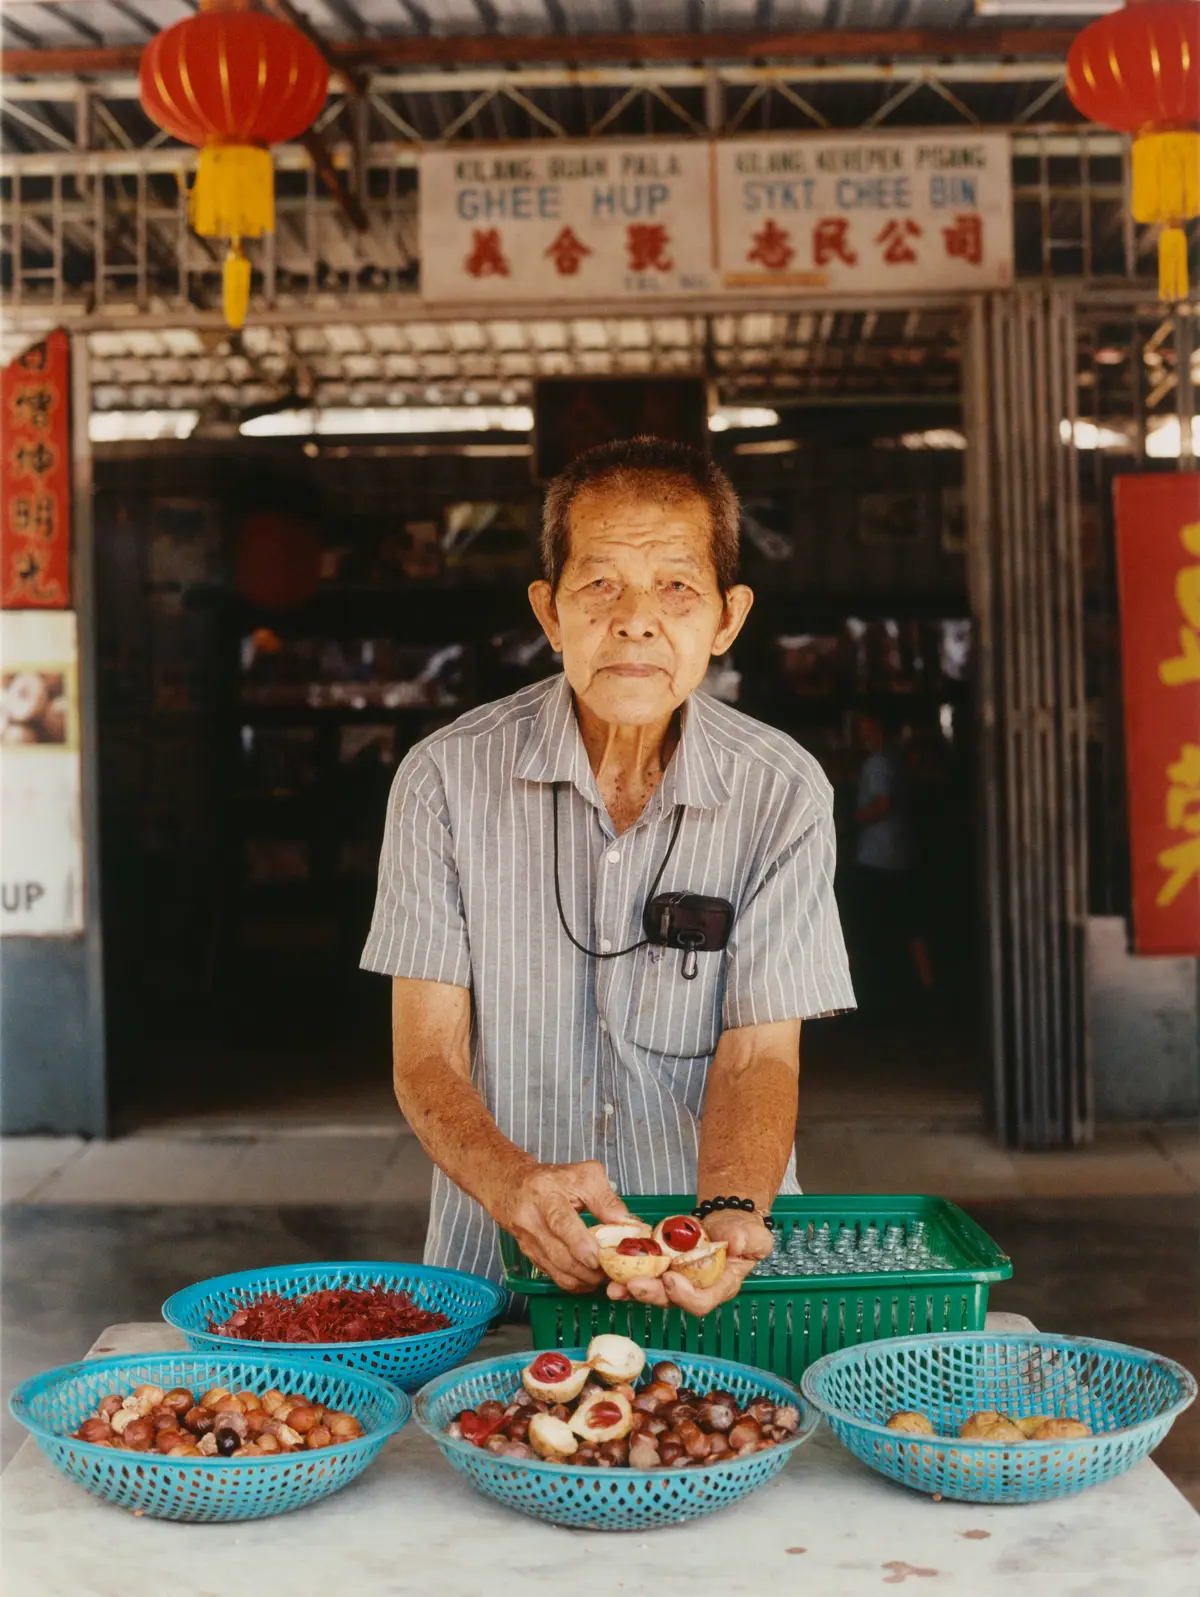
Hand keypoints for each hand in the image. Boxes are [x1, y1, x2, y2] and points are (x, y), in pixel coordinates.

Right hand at [494, 1159, 633, 1293]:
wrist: (513, 1187)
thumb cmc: (552, 1180)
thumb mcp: (583, 1176)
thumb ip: (606, 1199)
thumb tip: (627, 1224)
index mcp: (546, 1195)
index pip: (560, 1222)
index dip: (579, 1243)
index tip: (597, 1258)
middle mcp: (532, 1220)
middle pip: (558, 1253)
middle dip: (586, 1269)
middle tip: (611, 1272)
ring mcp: (528, 1241)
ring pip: (556, 1270)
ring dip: (582, 1279)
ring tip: (604, 1276)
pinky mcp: (530, 1256)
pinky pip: (553, 1276)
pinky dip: (574, 1282)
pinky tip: (589, 1278)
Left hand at [605, 1208, 773, 1317]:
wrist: (728, 1221)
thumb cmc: (743, 1232)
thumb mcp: (754, 1235)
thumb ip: (748, 1239)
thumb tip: (735, 1242)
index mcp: (719, 1287)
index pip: (702, 1301)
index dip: (685, 1295)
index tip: (672, 1278)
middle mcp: (694, 1289)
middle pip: (670, 1299)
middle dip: (650, 1293)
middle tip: (633, 1284)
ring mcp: (675, 1279)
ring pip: (652, 1291)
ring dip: (631, 1289)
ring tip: (614, 1286)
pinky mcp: (661, 1268)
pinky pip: (643, 1274)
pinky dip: (626, 1274)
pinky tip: (611, 1272)